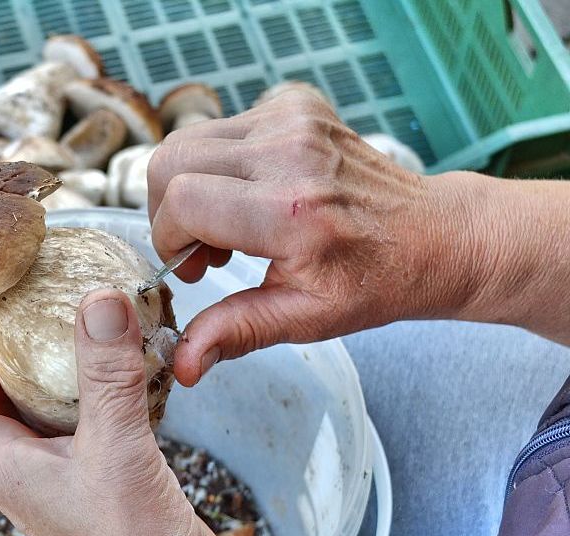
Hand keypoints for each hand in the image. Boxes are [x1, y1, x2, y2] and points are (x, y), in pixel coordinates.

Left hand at [0, 289, 232, 535]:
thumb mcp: (117, 451)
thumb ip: (108, 377)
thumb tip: (99, 301)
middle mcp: (12, 462)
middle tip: (10, 299)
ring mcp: (47, 465)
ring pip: (14, 399)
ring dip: (27, 356)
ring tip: (53, 314)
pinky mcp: (84, 465)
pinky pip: (59, 409)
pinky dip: (71, 376)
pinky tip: (106, 356)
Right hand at [145, 88, 544, 384]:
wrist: (435, 234)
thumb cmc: (372, 280)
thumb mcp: (305, 318)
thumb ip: (235, 332)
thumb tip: (182, 365)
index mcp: (290, 212)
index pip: (181, 202)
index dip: (170, 239)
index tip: (195, 267)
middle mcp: (288, 154)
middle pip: (171, 160)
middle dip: (168, 208)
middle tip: (205, 245)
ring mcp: (293, 120)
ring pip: (190, 140)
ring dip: (192, 183)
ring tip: (229, 220)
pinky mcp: (296, 103)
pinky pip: (224, 126)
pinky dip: (223, 162)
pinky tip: (254, 191)